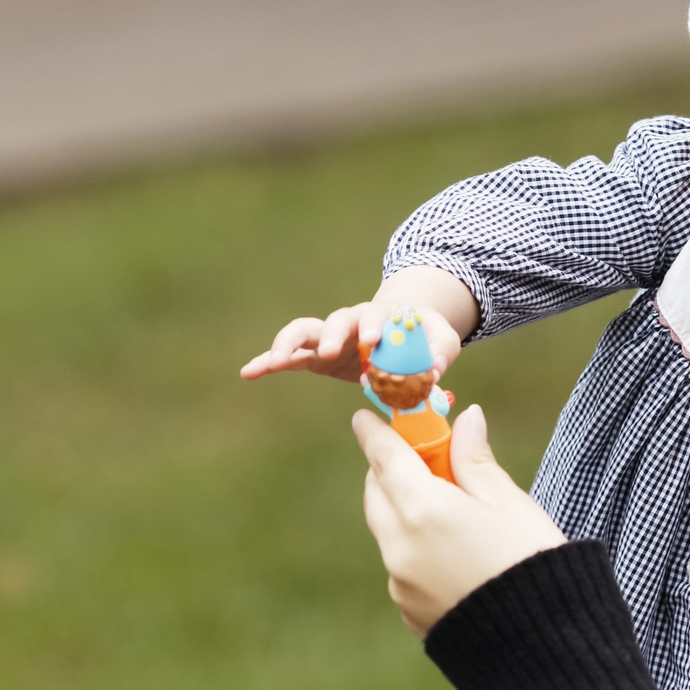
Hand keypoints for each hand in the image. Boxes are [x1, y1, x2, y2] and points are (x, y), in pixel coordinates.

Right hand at [240, 269, 475, 383]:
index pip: (373, 316)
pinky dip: (268, 362)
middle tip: (328, 351)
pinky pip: (289, 356)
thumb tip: (436, 371)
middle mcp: (350, 322)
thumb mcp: (440, 341)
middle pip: (335, 320)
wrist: (402, 331)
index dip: (372, 326)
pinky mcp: (314, 355)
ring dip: (288, 343)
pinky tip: (248, 373)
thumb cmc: (424, 337)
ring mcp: (328, 337)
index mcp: (381, 317)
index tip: (372, 341)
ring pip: (303, 332)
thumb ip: (441, 353)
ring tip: (275, 362)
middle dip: (330, 334)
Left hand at [355, 405, 565, 633]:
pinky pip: (401, 565)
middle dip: (390, 470)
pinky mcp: (408, 610)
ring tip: (448, 506)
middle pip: (377, 493)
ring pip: (388, 530)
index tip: (365, 417)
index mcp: (424, 510)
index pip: (385, 458)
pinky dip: (414, 547)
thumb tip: (466, 419)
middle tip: (421, 457)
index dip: (375, 432)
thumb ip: (475, 459)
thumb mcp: (508, 503)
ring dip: (403, 510)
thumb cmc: (532, 563)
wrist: (540, 647)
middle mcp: (400, 546)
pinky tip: (452, 551)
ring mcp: (400, 582)